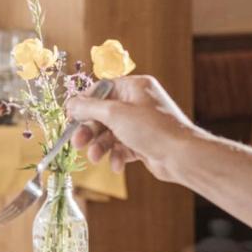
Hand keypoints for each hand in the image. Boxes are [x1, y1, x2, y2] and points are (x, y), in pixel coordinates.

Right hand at [66, 76, 195, 178]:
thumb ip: (89, 108)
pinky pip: (121, 147)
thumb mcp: (115, 114)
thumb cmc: (152, 128)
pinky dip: (116, 156)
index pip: (102, 89)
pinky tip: (117, 165)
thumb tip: (71, 103)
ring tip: (95, 158)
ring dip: (100, 146)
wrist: (181, 156)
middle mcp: (137, 103)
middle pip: (103, 114)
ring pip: (110, 133)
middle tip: (77, 143)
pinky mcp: (142, 143)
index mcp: (134, 86)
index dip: (84, 103)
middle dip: (90, 130)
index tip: (70, 116)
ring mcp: (140, 124)